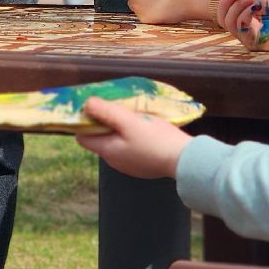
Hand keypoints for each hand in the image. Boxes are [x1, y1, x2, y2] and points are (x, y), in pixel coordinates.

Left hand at [75, 96, 190, 177]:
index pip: (83, 138)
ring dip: (119, 128)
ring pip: (116, 142)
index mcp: (107, 151)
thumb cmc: (155, 139)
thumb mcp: (129, 121)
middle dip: (104, 122)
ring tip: (130, 114)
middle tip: (115, 106)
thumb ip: (107, 112)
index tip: (93, 108)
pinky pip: (129, 147)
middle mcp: (114, 161)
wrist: (184, 160)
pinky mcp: (142, 164)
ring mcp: (129, 165)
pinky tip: (143, 127)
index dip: (84, 122)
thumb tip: (86, 104)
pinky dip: (131, 136)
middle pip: (99, 138)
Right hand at [217, 0, 268, 52]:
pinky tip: (254, 10)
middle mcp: (248, 28)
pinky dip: (244, 16)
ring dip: (237, 7)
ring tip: (253, 2)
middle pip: (223, 19)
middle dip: (226, 4)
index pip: (227, 12)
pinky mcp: (253, 43)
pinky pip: (239, 29)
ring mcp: (249, 36)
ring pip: (228, 23)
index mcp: (249, 16)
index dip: (225, 1)